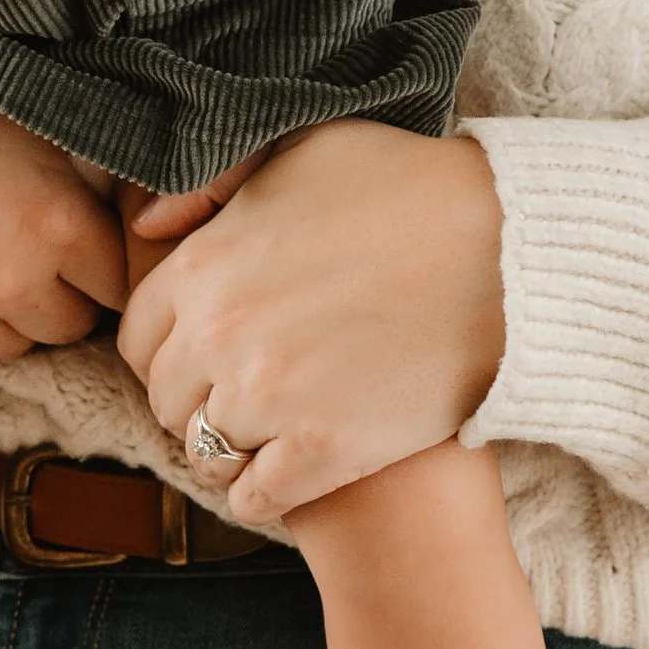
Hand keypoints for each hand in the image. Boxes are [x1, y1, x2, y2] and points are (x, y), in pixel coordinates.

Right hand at [0, 0, 127, 370]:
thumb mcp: (14, 110)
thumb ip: (72, 171)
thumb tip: (114, 203)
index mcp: (51, 219)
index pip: (119, 281)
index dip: (105, 259)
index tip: (89, 243)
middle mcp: (3, 281)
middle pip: (68, 327)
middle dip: (63, 293)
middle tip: (36, 252)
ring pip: (5, 347)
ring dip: (4, 314)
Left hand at [116, 122, 505, 525]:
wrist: (510, 253)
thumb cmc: (410, 190)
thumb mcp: (303, 152)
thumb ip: (215, 184)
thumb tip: (151, 222)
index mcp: (205, 266)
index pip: (139, 336)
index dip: (172, 348)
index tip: (209, 352)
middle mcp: (221, 335)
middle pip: (167, 400)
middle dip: (197, 400)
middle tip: (246, 395)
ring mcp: (269, 399)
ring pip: (206, 453)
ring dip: (232, 448)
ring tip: (273, 432)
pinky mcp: (322, 452)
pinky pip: (255, 497)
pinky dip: (266, 491)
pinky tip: (296, 469)